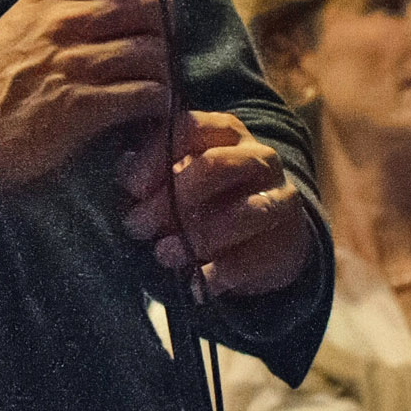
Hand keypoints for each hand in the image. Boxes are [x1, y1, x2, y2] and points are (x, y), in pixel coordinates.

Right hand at [0, 0, 168, 189]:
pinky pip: (147, 93)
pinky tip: (148, 109)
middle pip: (149, 1)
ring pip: (155, 49)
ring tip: (155, 80)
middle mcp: (64, 21)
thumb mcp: (20, 21)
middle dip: (167, 23)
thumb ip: (61, 2)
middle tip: (162, 42)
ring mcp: (75, 63)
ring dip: (164, 68)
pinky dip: (158, 101)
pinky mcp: (85, 106)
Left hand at [117, 110, 310, 298]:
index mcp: (225, 132)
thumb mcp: (180, 176)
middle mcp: (258, 157)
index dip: (155, 156)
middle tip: (138, 225)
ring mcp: (280, 197)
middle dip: (171, 198)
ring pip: (243, 212)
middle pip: (216, 166)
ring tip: (164, 254)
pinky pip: (254, 257)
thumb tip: (123, 172)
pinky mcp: (287, 240)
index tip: (131, 187)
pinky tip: (195, 282)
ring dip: (196, 236)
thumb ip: (151, 172)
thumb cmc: (209, 198)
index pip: (190, 128)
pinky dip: (220, 272)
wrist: (268, 236)